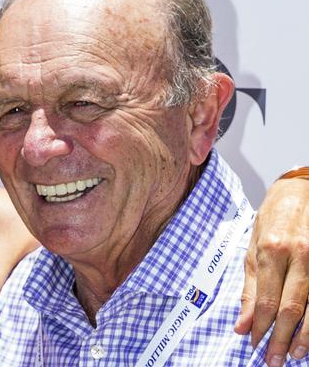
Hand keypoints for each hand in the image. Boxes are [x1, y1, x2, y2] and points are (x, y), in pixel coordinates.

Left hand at [235, 177, 308, 364]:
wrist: (301, 193)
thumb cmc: (272, 219)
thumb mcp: (252, 247)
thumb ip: (249, 286)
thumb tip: (240, 323)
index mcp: (272, 250)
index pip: (265, 299)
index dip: (258, 326)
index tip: (252, 343)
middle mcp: (299, 255)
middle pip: (291, 307)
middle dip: (280, 338)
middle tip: (272, 360)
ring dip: (305, 337)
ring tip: (294, 355)